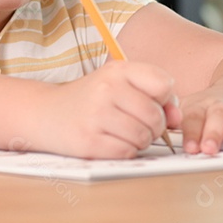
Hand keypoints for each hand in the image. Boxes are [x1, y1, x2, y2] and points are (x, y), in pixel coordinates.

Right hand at [34, 61, 178, 158]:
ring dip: (140, 141)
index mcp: (118, 69)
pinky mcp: (89, 141)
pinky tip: (112, 142)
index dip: (165, 99)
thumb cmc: (91, 100)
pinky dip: (125, 152)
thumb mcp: (120, 85)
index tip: (152, 103)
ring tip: (124, 133)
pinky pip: (127, 153)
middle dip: (154, 126)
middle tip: (137, 123)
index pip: (163, 84)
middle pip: (156, 116)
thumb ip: (154, 96)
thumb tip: (177, 118)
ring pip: (144, 137)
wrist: (45, 113)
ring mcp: (96, 115)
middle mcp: (107, 88)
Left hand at [176, 88, 222, 154]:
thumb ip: (176, 124)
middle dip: (213, 131)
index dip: (192, 131)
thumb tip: (153, 133)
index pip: (194, 116)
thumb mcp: (190, 111)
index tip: (190, 148)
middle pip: (218, 115)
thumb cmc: (210, 110)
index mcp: (202, 106)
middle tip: (209, 148)